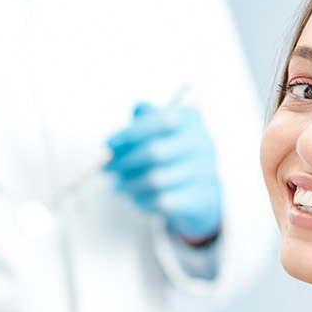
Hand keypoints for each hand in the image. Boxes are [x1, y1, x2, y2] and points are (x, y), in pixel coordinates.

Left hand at [105, 102, 221, 243]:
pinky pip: (163, 201)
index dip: (131, 132)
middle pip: (155, 152)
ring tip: (117, 185)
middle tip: (106, 169)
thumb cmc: (173, 152)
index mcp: (190, 120)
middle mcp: (202, 143)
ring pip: (156, 180)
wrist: (202, 189)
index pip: (161, 120)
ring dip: (129, 184)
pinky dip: (143, 200)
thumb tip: (136, 110)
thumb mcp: (161, 129)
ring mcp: (205, 172)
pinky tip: (135, 197)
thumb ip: (146, 118)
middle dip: (124, 161)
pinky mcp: (201, 198)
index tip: (108, 144)